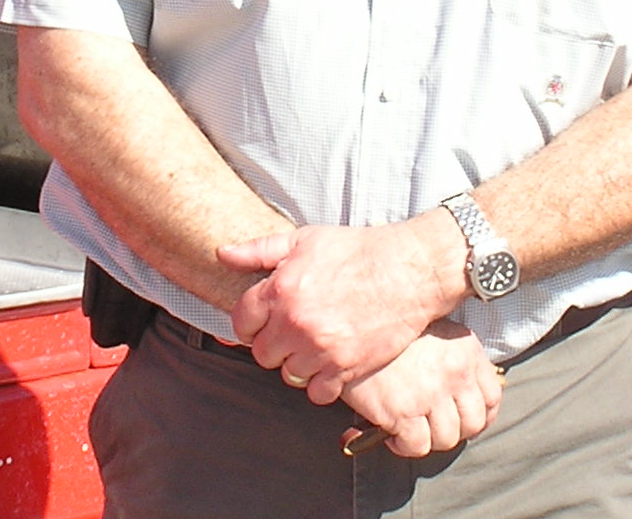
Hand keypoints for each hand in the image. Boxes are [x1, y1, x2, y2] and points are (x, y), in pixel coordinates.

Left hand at [218, 216, 456, 399]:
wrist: (408, 270)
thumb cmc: (357, 250)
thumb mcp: (304, 239)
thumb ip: (259, 250)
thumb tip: (222, 254)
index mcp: (281, 289)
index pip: (240, 322)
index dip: (251, 321)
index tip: (265, 319)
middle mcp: (295, 322)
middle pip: (262, 353)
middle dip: (273, 343)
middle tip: (292, 331)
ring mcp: (320, 348)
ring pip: (288, 374)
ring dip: (298, 363)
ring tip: (314, 344)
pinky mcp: (346, 367)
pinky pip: (317, 393)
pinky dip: (322, 383)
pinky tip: (330, 362)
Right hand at [339, 321, 501, 457]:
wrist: (349, 324)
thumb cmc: (387, 331)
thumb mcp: (431, 332)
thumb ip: (451, 358)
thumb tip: (459, 394)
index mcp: (466, 349)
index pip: (493, 397)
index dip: (481, 417)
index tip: (464, 421)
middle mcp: (456, 371)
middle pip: (473, 423)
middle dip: (454, 431)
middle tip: (432, 427)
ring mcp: (431, 392)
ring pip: (447, 439)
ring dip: (428, 439)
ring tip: (409, 429)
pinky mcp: (404, 410)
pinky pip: (417, 446)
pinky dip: (404, 446)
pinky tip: (392, 434)